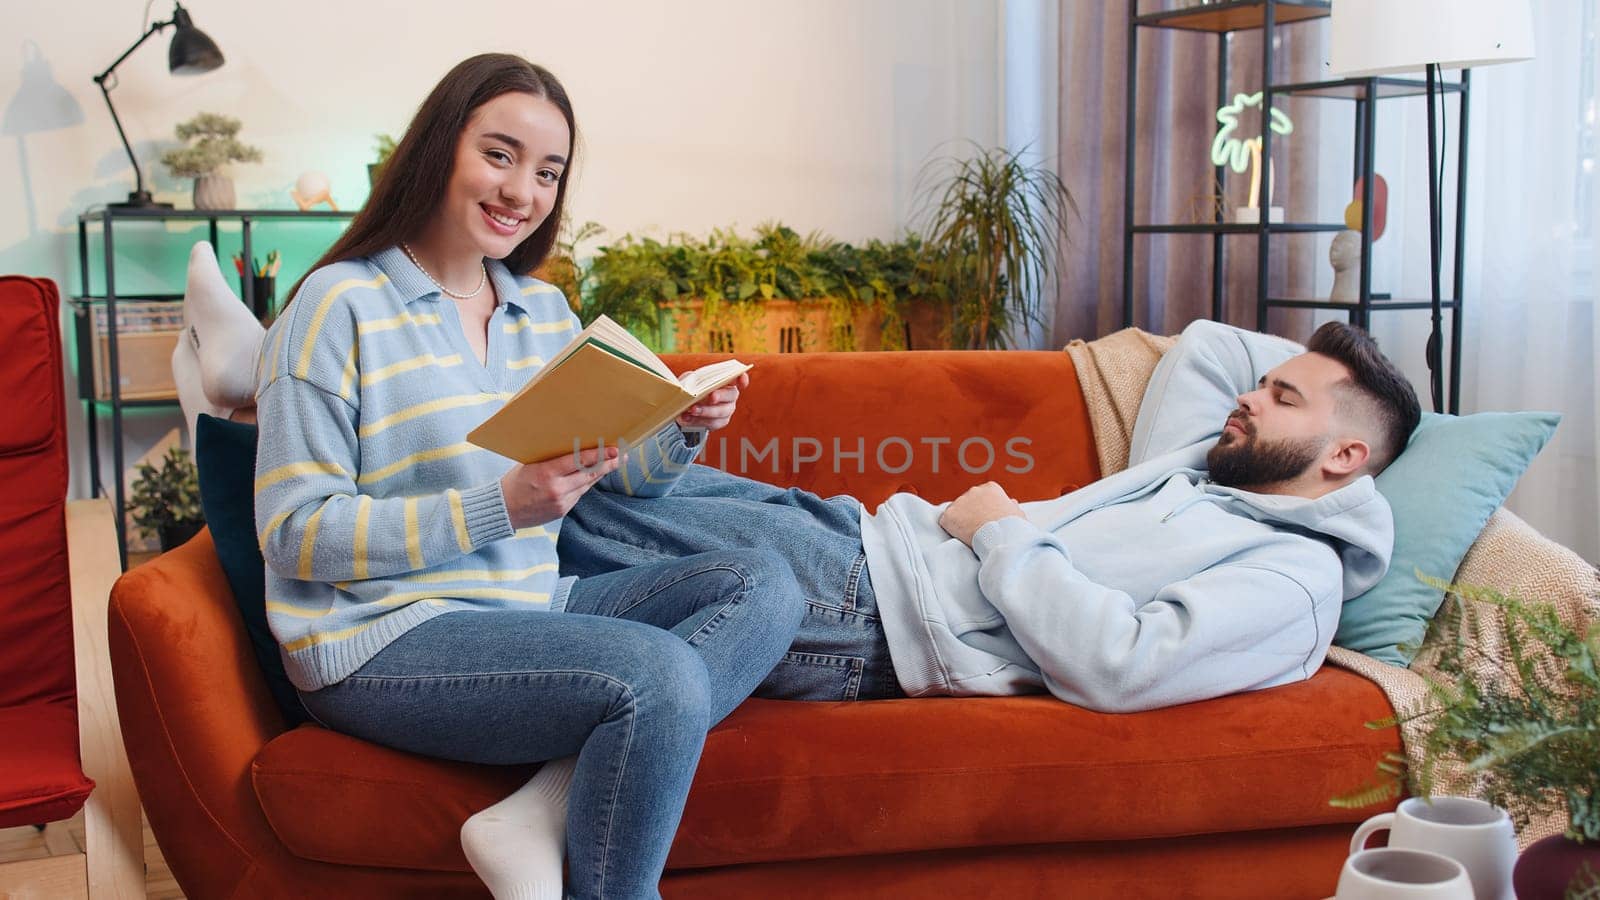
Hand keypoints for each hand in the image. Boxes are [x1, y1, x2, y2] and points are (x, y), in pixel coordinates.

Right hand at [500, 446, 623, 528]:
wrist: (503, 509)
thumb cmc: (515, 481)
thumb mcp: (530, 464)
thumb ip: (552, 458)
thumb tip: (575, 446)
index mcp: (547, 473)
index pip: (579, 461)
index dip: (598, 455)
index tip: (613, 449)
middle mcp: (556, 489)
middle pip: (589, 474)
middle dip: (608, 464)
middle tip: (621, 456)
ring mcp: (561, 502)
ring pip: (586, 485)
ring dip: (600, 474)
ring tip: (612, 463)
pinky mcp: (562, 511)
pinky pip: (578, 495)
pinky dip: (585, 484)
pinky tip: (592, 476)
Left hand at [676, 372, 748, 432]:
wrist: (686, 405)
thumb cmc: (692, 388)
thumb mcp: (691, 380)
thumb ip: (692, 380)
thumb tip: (689, 384)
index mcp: (726, 381)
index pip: (738, 378)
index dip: (742, 379)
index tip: (741, 379)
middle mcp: (730, 396)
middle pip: (731, 395)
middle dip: (721, 396)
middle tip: (712, 397)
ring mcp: (726, 410)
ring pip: (721, 412)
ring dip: (706, 411)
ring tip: (692, 409)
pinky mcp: (718, 422)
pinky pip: (711, 423)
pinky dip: (697, 420)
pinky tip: (687, 417)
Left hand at [938, 482, 1025, 546]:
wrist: (1001, 536)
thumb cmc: (1013, 527)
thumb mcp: (1018, 513)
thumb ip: (1011, 506)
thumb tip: (1011, 502)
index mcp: (991, 488)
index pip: (981, 497)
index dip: (982, 510)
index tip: (986, 520)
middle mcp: (973, 490)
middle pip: (967, 502)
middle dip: (970, 513)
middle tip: (977, 528)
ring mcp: (960, 501)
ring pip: (956, 512)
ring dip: (960, 521)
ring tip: (970, 534)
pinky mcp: (949, 515)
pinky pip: (946, 523)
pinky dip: (951, 530)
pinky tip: (960, 537)